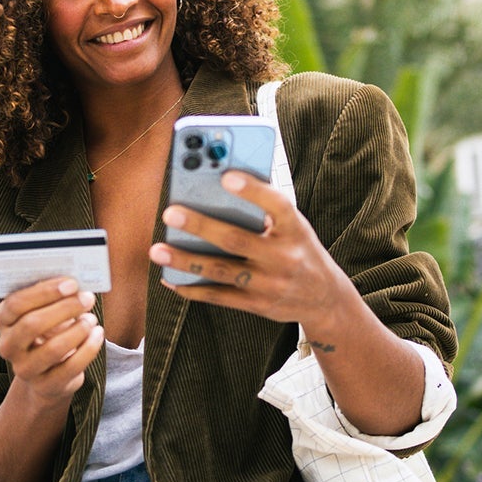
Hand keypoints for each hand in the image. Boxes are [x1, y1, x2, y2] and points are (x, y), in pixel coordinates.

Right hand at [0, 277, 103, 405]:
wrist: (47, 374)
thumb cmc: (48, 331)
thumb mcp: (44, 311)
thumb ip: (52, 296)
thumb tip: (75, 282)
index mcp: (4, 320)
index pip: (16, 304)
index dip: (44, 292)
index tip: (71, 283)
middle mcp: (8, 346)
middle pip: (32, 324)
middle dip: (64, 308)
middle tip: (87, 298)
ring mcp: (24, 369)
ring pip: (52, 349)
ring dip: (78, 330)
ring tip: (92, 318)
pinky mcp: (45, 386)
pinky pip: (70, 367)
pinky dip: (89, 348)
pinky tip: (98, 334)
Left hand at [149, 171, 350, 325]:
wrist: (324, 299)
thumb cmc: (299, 249)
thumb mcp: (294, 227)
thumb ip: (264, 211)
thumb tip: (216, 190)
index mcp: (295, 229)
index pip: (277, 205)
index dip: (253, 191)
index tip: (226, 177)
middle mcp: (284, 257)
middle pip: (236, 240)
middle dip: (200, 226)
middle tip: (170, 213)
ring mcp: (269, 284)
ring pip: (221, 271)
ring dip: (185, 261)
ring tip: (157, 250)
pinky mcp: (257, 304)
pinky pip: (218, 296)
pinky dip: (191, 288)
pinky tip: (170, 278)